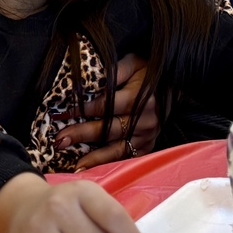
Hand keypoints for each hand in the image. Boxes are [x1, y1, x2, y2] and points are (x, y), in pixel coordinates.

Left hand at [53, 53, 159, 168]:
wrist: (173, 85)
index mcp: (140, 98)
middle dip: (81, 134)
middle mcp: (145, 120)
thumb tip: (88, 81)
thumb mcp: (133, 63)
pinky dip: (108, 164)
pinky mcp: (147, 145)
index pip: (105, 106)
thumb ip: (113, 70)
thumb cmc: (148, 73)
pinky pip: (126, 157)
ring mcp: (147, 135)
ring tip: (74, 163)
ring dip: (94, 157)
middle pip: (108, 130)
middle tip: (60, 139)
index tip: (62, 113)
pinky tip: (92, 168)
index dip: (82, 110)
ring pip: (117, 149)